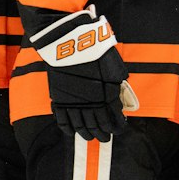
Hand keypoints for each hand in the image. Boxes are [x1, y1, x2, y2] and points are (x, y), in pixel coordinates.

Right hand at [34, 9, 132, 141]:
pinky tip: (71, 132)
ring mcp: (73, 103)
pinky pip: (62, 120)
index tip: (119, 129)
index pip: (113, 119)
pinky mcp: (59, 98)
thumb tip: (119, 95)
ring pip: (80, 126)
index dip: (117, 126)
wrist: (68, 42)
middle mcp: (90, 104)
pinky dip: (67, 128)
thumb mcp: (114, 67)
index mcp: (106, 96)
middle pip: (97, 126)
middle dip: (103, 133)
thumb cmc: (94, 50)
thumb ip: (118, 83)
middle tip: (106, 138)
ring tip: (90, 137)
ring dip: (87, 134)